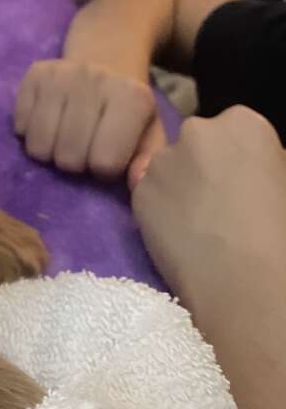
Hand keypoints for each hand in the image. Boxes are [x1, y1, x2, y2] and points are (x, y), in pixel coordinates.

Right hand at [15, 60, 164, 179]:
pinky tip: (49, 120)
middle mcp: (95, 79)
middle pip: (68, 159)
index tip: (110, 155)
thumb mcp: (149, 133)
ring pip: (39, 147)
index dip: (105, 169)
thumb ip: (149, 162)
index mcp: (132, 98)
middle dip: (75, 163)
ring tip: (65, 138)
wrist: (106, 55)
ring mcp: (60, 73)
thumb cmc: (127, 108)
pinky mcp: (34, 73)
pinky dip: (30, 132)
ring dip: (50, 151)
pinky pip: (19, 126)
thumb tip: (135, 184)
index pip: (104, 163)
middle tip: (85, 147)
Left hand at [131, 106, 285, 300]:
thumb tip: (256, 171)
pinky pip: (150, 196)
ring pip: (169, 168)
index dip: (243, 162)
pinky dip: (160, 212)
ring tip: (200, 227)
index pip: (237, 130)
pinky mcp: (137, 193)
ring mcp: (162, 160)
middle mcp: (196, 130)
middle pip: (198, 144)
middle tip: (223, 206)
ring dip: (179, 187)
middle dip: (206, 167)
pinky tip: (181, 240)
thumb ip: (268, 163)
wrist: (249, 285)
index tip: (251, 188)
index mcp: (243, 123)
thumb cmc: (283, 234)